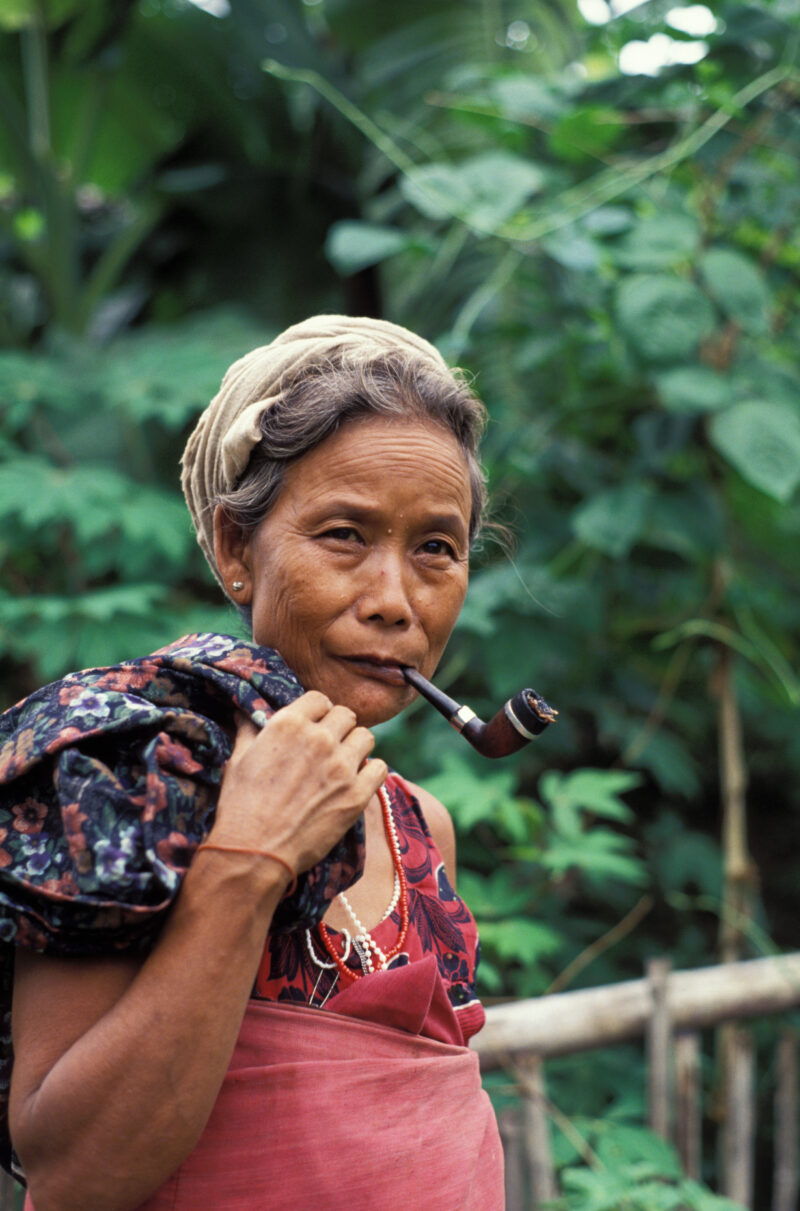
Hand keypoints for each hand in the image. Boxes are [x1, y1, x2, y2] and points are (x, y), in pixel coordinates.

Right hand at [208, 691, 386, 875]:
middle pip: (346, 715)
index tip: (316, 723)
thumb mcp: (238, 759)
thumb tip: (247, 711)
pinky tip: (358, 780)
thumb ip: (249, 729)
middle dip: (338, 727)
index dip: (318, 710)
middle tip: (330, 745)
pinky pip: (379, 768)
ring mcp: (341, 767)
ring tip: (344, 762)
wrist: (255, 852)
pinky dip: (371, 772)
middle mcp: (319, 739)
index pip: (319, 698)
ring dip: (356, 746)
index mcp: (289, 724)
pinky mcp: (357, 794)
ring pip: (366, 736)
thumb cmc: (240, 806)